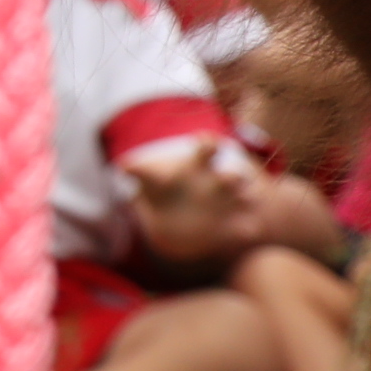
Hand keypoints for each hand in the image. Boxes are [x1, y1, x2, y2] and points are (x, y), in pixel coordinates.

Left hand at [126, 147, 262, 265]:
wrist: (175, 221)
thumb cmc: (162, 191)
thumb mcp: (150, 180)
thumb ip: (139, 171)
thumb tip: (124, 165)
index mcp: (198, 167)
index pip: (206, 150)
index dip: (207, 144)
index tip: (203, 139)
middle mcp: (218, 184)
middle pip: (231, 176)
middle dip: (234, 177)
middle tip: (234, 178)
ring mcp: (228, 206)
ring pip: (246, 200)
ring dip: (246, 201)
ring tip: (245, 202)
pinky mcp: (232, 228)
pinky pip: (245, 229)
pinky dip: (247, 230)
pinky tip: (246, 231)